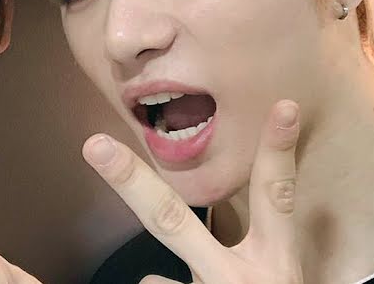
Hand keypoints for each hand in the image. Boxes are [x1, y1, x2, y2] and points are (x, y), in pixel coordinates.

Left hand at [83, 100, 303, 283]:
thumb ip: (226, 267)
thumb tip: (153, 279)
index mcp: (271, 264)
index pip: (276, 196)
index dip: (278, 151)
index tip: (281, 107)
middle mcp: (237, 279)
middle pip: (172, 221)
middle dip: (130, 182)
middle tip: (91, 145)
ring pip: (154, 277)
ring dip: (144, 276)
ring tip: (108, 229)